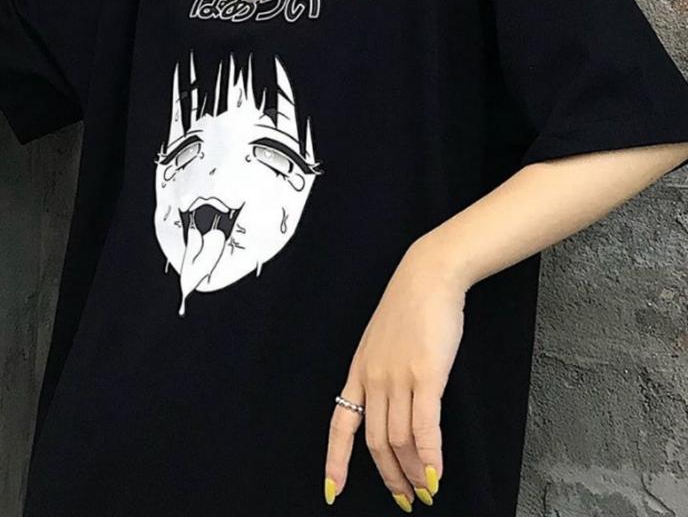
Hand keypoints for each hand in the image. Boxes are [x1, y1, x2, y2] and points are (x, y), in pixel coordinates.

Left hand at [323, 239, 466, 509]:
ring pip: (399, 440)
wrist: (428, 276)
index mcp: (359, 369)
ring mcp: (398, 377)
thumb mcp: (383, 340)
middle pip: (375, 441)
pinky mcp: (427, 375)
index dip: (336, 460)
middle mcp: (374, 377)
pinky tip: (436, 475)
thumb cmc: (410, 306)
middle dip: (390, 476)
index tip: (333, 490)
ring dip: (414, 472)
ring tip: (426, 491)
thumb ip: (382, 371)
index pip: (340, 423)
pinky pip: (424, 427)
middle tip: (406, 499)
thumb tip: (392, 404)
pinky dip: (430, 457)